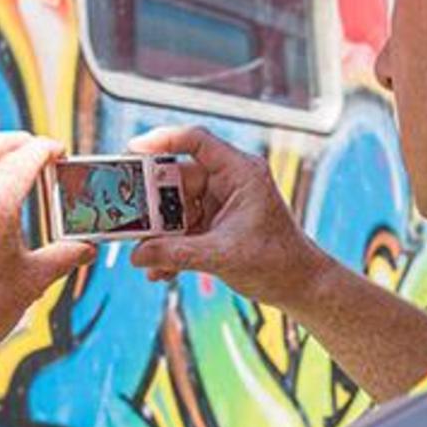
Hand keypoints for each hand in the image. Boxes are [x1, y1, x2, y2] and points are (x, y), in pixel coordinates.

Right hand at [127, 127, 329, 307]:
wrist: (298, 286)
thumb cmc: (277, 262)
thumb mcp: (222, 256)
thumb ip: (176, 254)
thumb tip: (136, 255)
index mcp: (240, 173)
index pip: (197, 141)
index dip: (163, 140)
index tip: (132, 150)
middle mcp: (229, 182)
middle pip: (177, 178)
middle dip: (152, 203)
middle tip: (128, 218)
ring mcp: (220, 203)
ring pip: (176, 208)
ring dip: (159, 234)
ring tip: (145, 255)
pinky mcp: (215, 225)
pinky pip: (183, 229)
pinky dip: (170, 247)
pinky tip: (159, 270)